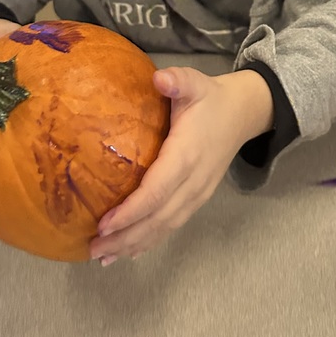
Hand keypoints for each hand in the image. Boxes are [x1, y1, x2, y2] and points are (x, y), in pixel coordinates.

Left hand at [89, 68, 273, 262]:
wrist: (243, 114)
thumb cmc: (211, 99)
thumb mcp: (195, 82)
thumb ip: (178, 80)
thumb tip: (159, 78)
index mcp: (187, 155)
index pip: (157, 191)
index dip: (131, 211)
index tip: (103, 223)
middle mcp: (194, 182)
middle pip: (158, 218)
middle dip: (125, 237)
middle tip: (92, 248)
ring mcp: (197, 194)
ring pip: (165, 227)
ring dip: (134, 245)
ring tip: (103, 257)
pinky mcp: (197, 198)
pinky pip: (172, 225)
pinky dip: (150, 241)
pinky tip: (129, 253)